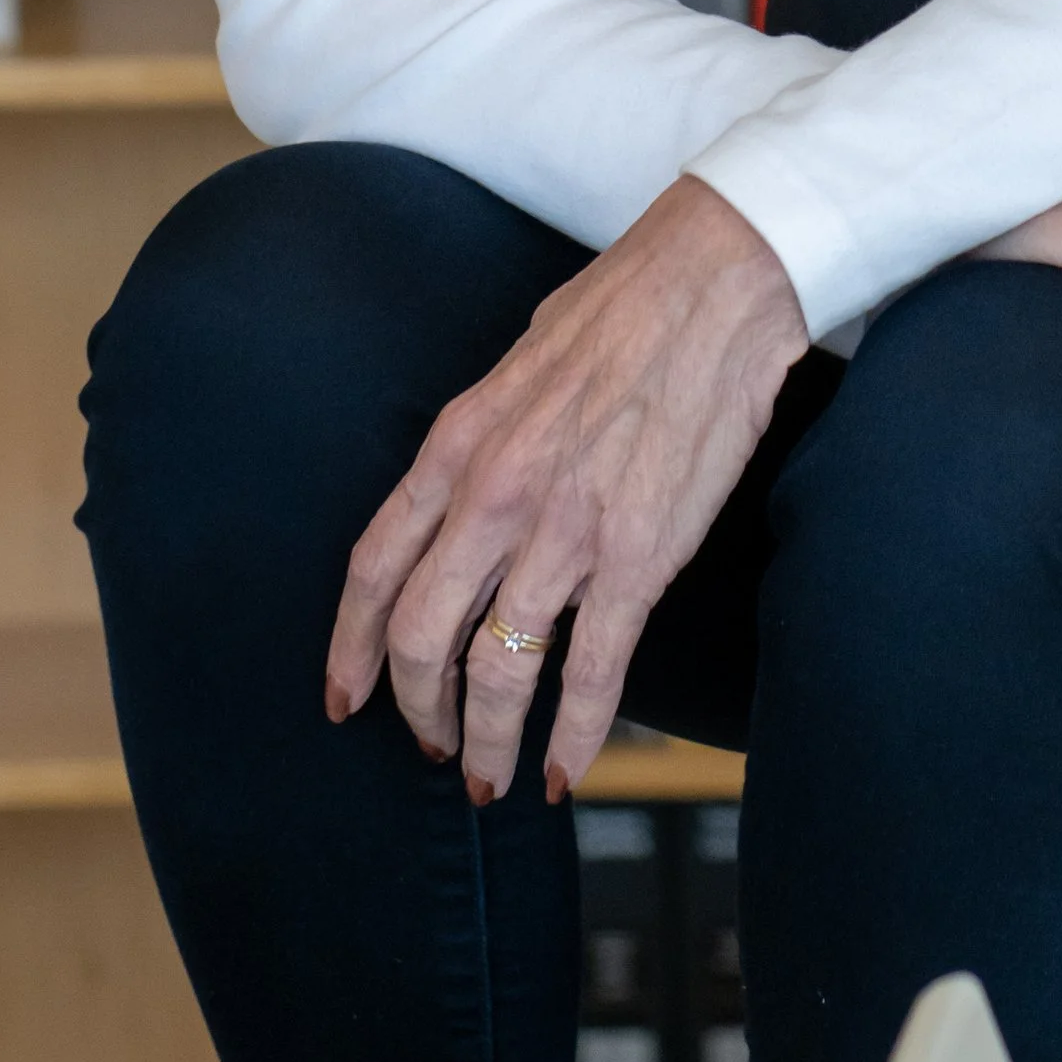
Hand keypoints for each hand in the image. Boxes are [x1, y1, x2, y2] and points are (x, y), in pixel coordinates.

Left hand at [325, 176, 807, 801]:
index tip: (346, 697)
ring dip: (488, 740)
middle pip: (422, 639)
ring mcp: (567, 534)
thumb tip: (469, 498)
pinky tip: (563, 770)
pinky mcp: (640, 559)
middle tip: (433, 744)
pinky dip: (573, 736)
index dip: (351, 649)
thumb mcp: (515, 365)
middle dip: (419, 710)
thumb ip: (483, 442)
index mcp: (458, 445)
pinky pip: (593, 672)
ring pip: (500, 671)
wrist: (715, 285)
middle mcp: (496, 497)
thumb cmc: (622, 309)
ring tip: (490, 776)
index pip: (374, 569)